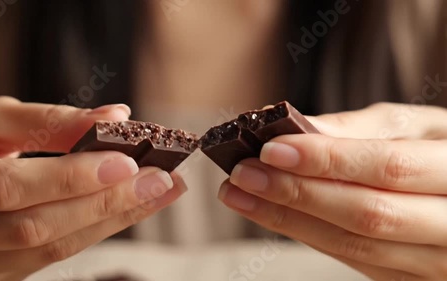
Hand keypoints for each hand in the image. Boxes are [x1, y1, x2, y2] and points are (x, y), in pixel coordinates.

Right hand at [0, 97, 186, 280]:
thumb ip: (46, 121)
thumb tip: (114, 117)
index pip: (9, 188)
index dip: (71, 178)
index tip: (127, 162)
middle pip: (37, 228)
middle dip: (108, 203)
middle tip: (163, 180)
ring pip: (48, 251)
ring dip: (111, 221)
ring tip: (158, 195)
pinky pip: (47, 259)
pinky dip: (92, 232)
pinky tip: (125, 211)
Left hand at [219, 103, 446, 280]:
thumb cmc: (444, 150)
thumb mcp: (424, 127)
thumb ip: (366, 129)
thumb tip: (303, 130)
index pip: (389, 167)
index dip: (327, 159)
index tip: (271, 148)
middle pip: (367, 215)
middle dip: (297, 193)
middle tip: (243, 173)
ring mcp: (434, 264)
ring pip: (354, 246)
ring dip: (288, 219)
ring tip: (242, 194)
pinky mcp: (408, 278)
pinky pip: (354, 259)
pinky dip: (307, 234)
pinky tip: (273, 213)